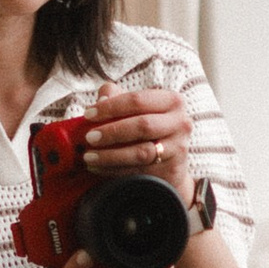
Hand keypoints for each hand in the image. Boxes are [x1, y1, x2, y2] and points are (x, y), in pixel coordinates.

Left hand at [82, 79, 194, 201]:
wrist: (170, 162)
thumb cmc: (147, 130)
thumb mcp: (136, 109)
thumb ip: (117, 97)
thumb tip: (102, 97)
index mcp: (171, 101)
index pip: (137, 100)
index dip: (110, 107)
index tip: (88, 114)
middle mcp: (180, 122)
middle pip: (142, 125)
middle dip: (111, 132)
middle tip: (89, 138)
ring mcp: (178, 147)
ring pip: (141, 152)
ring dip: (110, 155)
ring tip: (89, 157)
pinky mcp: (172, 169)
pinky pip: (140, 170)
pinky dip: (115, 170)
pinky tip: (99, 168)